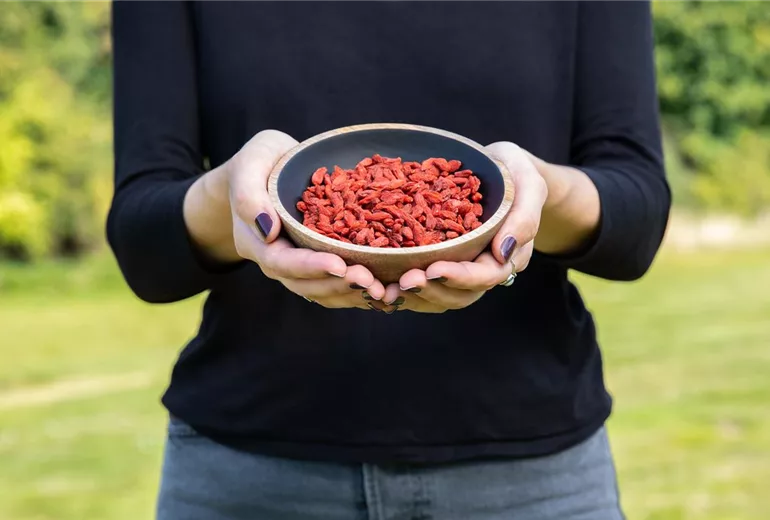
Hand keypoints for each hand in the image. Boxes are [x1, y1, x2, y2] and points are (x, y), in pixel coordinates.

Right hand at [227, 130, 385, 308]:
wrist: (271, 169)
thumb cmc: (259, 163)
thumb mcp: (250, 165)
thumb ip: (249, 195)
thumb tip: (267, 228)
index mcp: (259, 243)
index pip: (283, 263)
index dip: (311, 267)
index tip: (339, 265)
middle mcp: (279, 263)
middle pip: (307, 285)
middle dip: (339, 285)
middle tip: (370, 281)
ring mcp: (301, 267)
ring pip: (325, 292)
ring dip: (353, 294)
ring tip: (382, 290)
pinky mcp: (320, 264)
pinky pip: (338, 285)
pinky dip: (360, 290)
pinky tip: (387, 288)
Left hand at [380, 141, 547, 312]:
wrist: (495, 167)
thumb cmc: (513, 173)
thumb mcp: (528, 184)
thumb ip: (524, 216)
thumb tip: (504, 252)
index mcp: (505, 256)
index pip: (484, 277)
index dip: (459, 278)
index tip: (433, 269)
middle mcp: (480, 269)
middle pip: (458, 296)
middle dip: (430, 291)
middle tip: (402, 281)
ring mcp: (458, 268)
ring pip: (437, 297)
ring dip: (411, 297)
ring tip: (384, 290)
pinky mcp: (436, 261)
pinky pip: (421, 283)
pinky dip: (399, 286)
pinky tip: (377, 281)